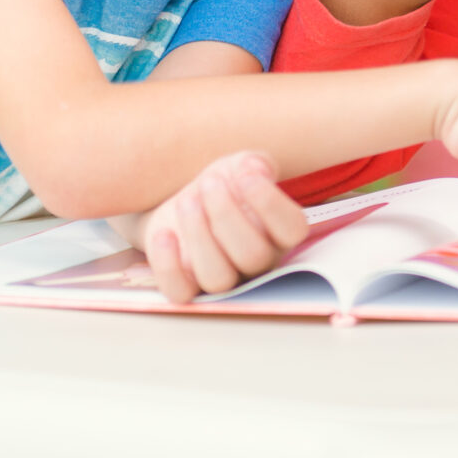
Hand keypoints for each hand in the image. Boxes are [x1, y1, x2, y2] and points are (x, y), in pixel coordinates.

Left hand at [118, 151, 312, 303]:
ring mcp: (222, 278)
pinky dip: (168, 265)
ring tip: (187, 201)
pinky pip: (180, 292)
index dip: (270, 204)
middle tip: (209, 182)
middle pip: (253, 256)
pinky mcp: (186, 285)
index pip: (292, 230)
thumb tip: (256, 169)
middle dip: (226, 214)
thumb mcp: (240, 167)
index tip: (246, 176)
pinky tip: (165, 233)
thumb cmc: (223, 185)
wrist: (186, 202)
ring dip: (199, 235)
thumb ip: (253, 164)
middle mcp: (256, 262)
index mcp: (278, 231)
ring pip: (218, 278)